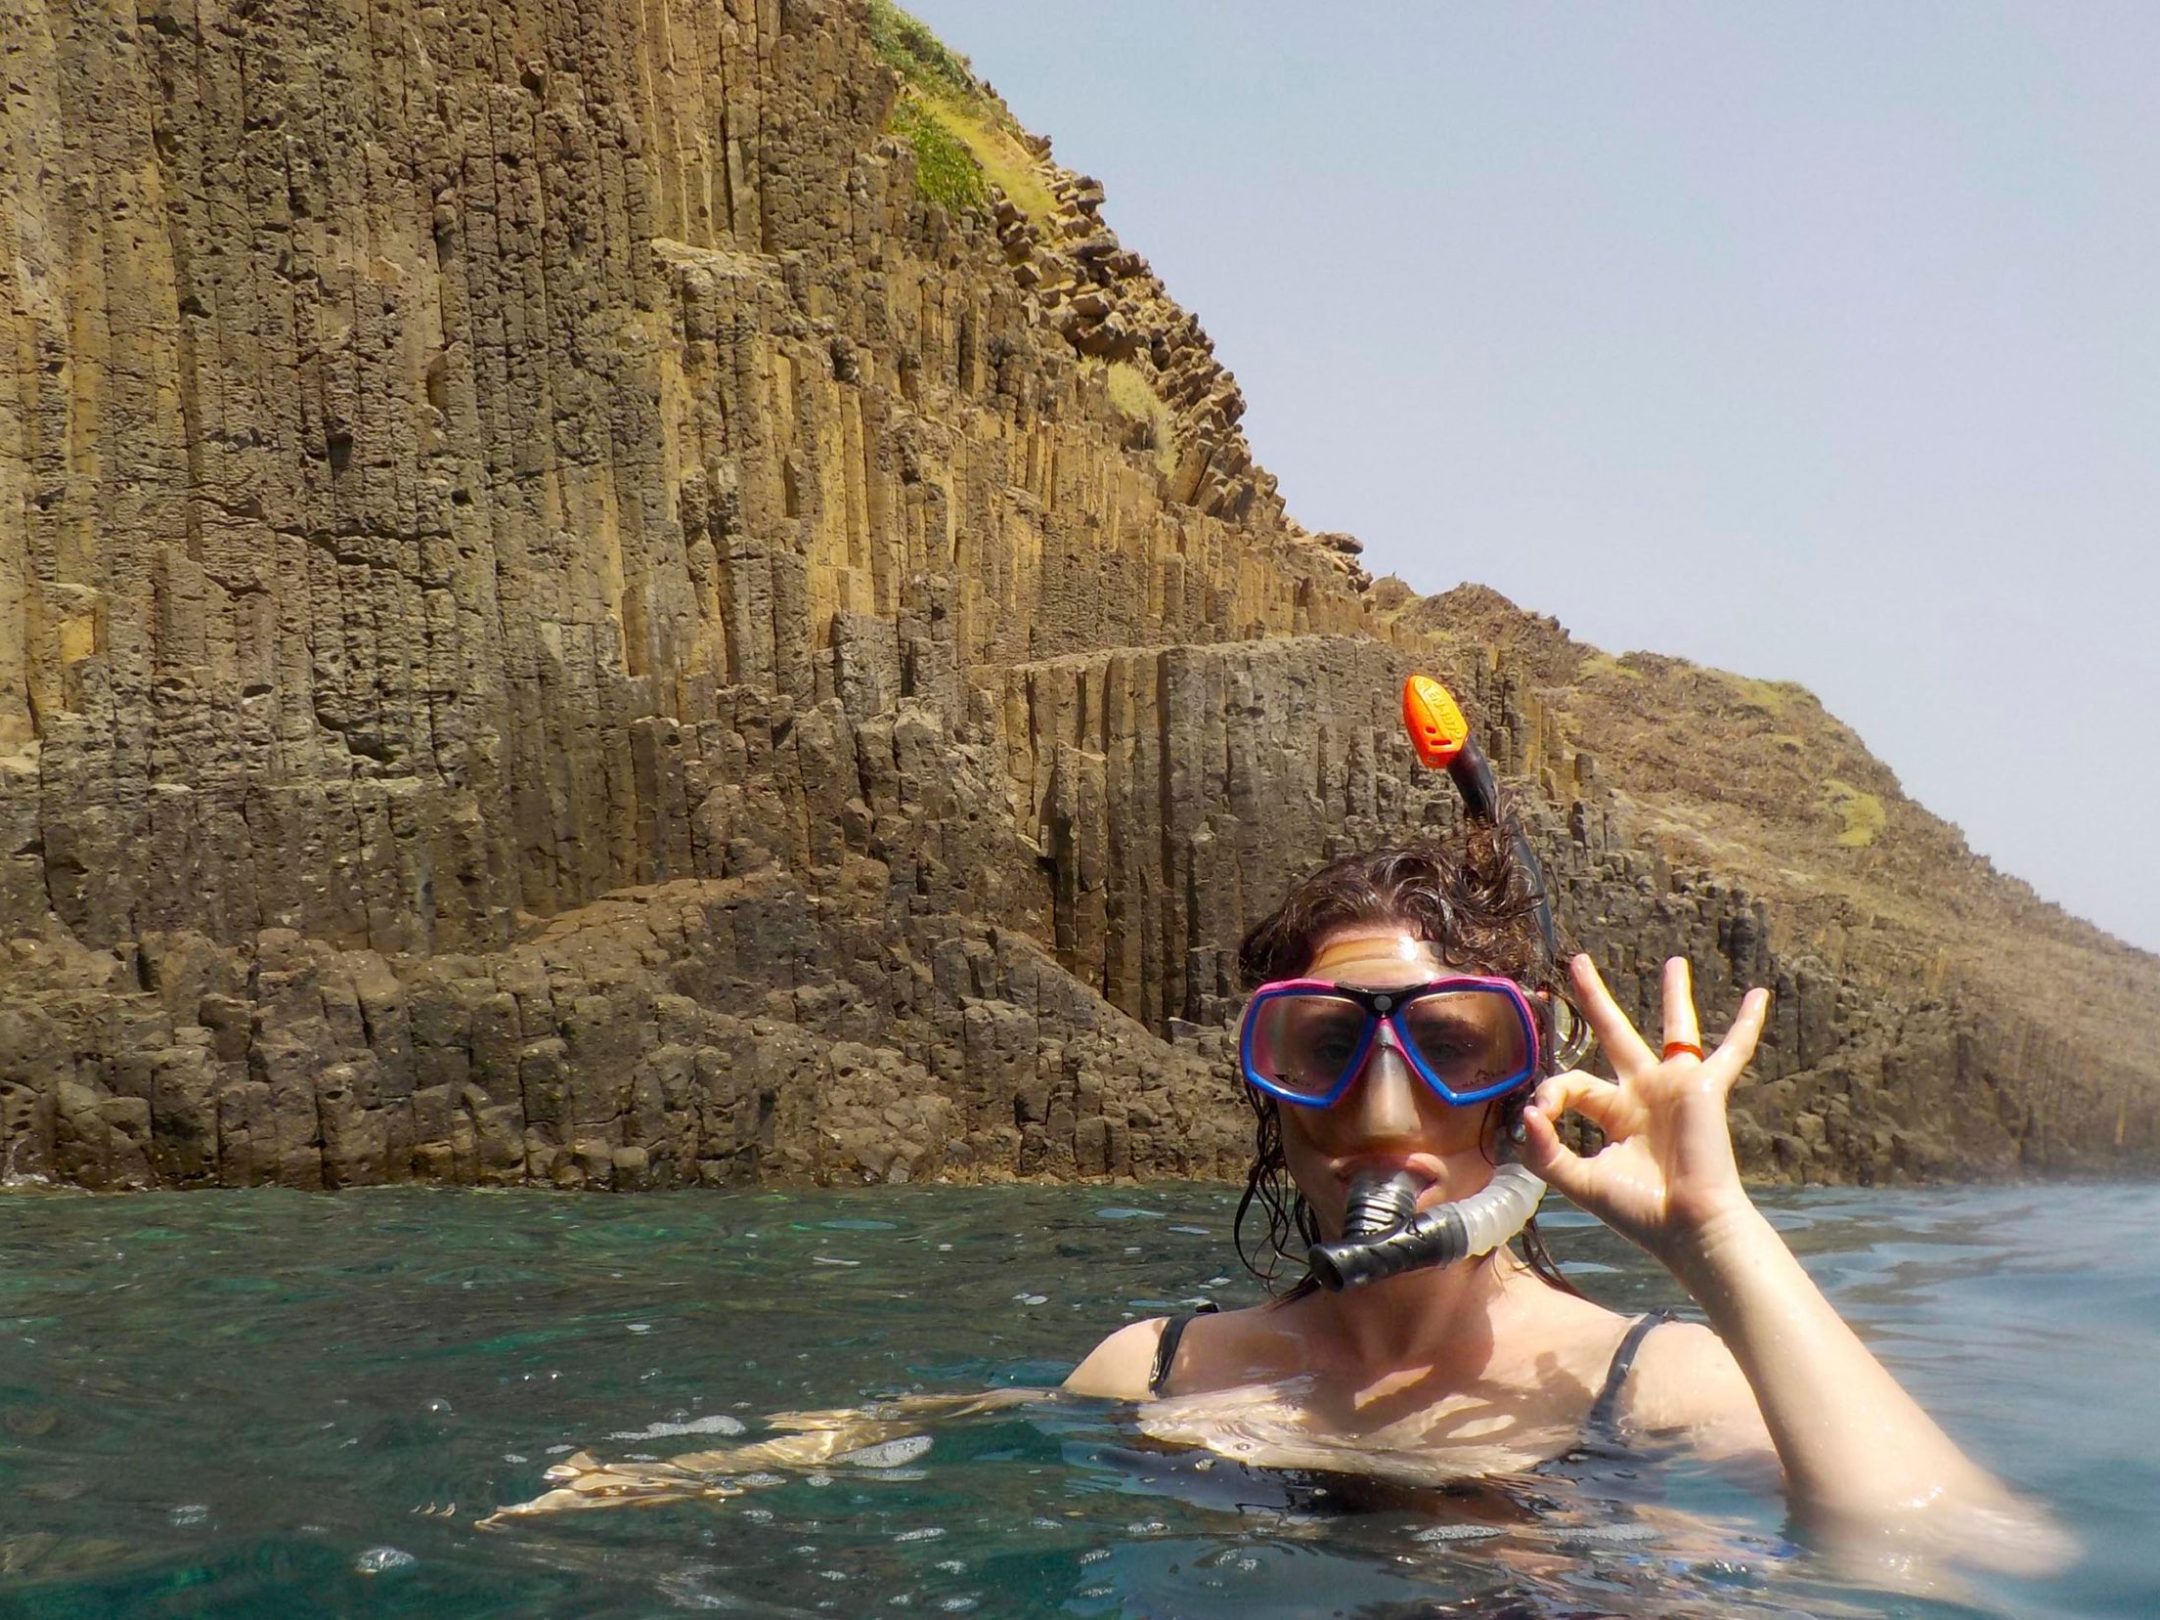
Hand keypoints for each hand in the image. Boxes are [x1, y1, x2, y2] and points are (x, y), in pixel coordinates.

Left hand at [1516, 954, 1770, 1262]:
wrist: (1686, 1225)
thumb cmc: (1637, 1210)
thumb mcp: (1577, 1180)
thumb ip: (1544, 1150)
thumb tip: (1527, 1112)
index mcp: (1613, 1114)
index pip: (1572, 1082)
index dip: (1551, 1093)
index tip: (1541, 1113)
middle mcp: (1643, 1095)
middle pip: (1614, 1033)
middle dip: (1595, 998)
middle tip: (1578, 962)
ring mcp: (1676, 1088)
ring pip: (1675, 1030)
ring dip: (1675, 995)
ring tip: (1675, 962)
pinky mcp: (1705, 1088)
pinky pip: (1732, 1050)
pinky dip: (1747, 1025)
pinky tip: (1760, 995)